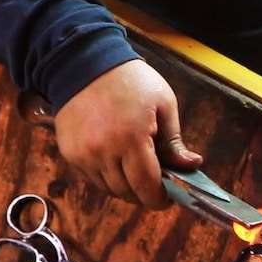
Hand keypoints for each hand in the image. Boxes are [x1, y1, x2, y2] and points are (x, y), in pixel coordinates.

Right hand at [53, 59, 202, 207]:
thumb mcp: (164, 105)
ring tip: (136, 168)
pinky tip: (117, 160)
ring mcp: (83, 154)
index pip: (146, 187)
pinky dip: (108, 177)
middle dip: (145, 193)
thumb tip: (191, 165)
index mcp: (130, 139)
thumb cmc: (130, 81)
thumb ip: (175, 142)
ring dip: (126, 186)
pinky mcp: (69, 153)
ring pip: (110, 189)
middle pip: (128, 193)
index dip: (159, 199)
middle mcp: (102, 151)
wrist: (84, 62)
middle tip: (156, 183)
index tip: (168, 198)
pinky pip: (93, 178)